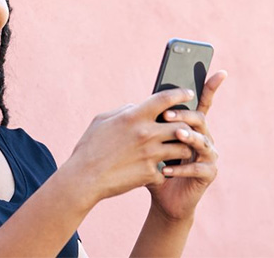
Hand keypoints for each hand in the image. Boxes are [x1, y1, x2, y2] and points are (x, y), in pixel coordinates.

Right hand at [63, 87, 199, 205]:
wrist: (84, 179)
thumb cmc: (89, 147)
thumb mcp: (102, 120)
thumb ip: (125, 110)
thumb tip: (139, 106)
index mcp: (134, 116)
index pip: (165, 99)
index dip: (180, 93)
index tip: (189, 93)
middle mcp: (146, 134)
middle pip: (182, 126)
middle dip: (187, 127)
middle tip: (187, 129)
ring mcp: (150, 155)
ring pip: (183, 149)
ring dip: (182, 149)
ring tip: (178, 150)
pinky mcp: (151, 174)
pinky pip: (167, 171)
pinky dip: (164, 171)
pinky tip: (159, 171)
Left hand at [145, 70, 227, 222]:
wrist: (162, 196)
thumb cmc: (154, 164)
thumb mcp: (150, 141)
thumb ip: (150, 123)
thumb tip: (138, 104)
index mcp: (192, 126)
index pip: (203, 103)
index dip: (211, 87)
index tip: (220, 72)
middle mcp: (205, 137)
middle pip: (199, 119)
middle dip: (184, 115)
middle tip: (167, 114)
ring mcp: (209, 155)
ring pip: (202, 141)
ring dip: (188, 137)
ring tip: (175, 135)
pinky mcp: (209, 174)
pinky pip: (198, 168)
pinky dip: (181, 169)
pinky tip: (165, 170)